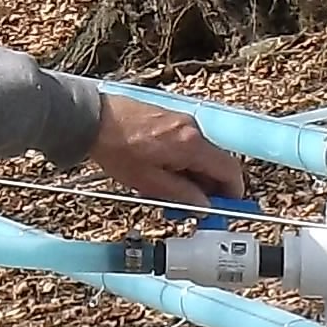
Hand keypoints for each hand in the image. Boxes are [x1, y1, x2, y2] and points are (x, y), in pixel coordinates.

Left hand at [88, 96, 252, 208]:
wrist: (93, 120)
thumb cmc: (117, 148)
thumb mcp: (150, 182)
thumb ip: (182, 195)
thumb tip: (204, 206)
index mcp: (192, 145)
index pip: (229, 170)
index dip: (233, 192)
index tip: (228, 208)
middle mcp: (192, 129)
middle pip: (216, 162)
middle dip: (210, 187)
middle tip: (196, 207)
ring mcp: (181, 121)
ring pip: (200, 155)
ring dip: (194, 176)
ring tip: (171, 194)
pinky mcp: (169, 119)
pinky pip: (187, 145)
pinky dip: (183, 162)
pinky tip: (163, 175)